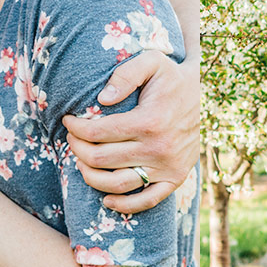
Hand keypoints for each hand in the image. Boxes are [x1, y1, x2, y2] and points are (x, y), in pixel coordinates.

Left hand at [64, 50, 199, 215]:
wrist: (199, 91)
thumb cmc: (169, 75)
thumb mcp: (152, 61)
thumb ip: (126, 74)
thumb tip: (102, 99)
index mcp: (150, 121)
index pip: (99, 132)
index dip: (77, 128)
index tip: (68, 121)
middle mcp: (159, 148)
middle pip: (103, 159)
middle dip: (78, 149)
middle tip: (71, 139)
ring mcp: (168, 166)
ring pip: (119, 184)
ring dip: (91, 176)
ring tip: (81, 163)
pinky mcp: (176, 177)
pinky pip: (148, 200)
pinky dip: (124, 205)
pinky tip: (106, 199)